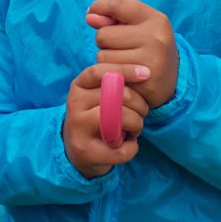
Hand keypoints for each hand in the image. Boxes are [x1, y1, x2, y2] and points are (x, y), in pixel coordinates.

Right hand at [63, 64, 149, 178]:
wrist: (78, 150)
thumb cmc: (97, 116)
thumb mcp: (99, 96)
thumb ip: (114, 84)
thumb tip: (144, 73)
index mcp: (78, 86)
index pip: (99, 72)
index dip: (124, 70)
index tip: (146, 73)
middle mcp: (74, 104)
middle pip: (117, 95)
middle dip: (140, 104)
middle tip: (142, 112)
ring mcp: (77, 128)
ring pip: (121, 119)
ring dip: (137, 125)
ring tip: (135, 129)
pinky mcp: (85, 151)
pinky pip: (121, 149)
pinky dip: (132, 147)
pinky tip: (127, 145)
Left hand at [86, 0, 178, 108]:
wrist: (170, 82)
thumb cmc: (147, 48)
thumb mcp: (135, 27)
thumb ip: (111, 19)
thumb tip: (90, 16)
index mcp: (156, 20)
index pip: (118, 4)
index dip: (100, 6)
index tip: (93, 11)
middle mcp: (156, 38)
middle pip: (103, 34)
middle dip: (105, 41)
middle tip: (122, 47)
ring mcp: (151, 61)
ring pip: (102, 55)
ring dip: (106, 60)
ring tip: (124, 61)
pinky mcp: (142, 81)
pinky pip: (107, 73)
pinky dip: (109, 74)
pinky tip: (124, 74)